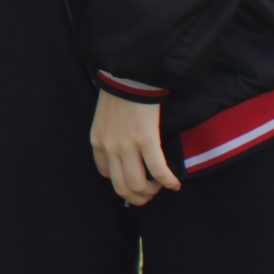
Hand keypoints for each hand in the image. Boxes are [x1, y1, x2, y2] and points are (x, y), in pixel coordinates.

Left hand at [89, 90, 180, 205]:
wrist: (129, 76)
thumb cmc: (120, 94)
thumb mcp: (105, 119)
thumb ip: (110, 136)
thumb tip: (125, 152)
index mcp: (97, 142)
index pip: (106, 175)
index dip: (122, 184)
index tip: (136, 182)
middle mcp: (109, 148)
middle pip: (121, 186)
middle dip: (137, 197)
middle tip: (150, 195)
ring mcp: (126, 145)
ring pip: (138, 184)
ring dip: (151, 192)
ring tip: (161, 187)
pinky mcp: (146, 140)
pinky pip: (158, 171)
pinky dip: (168, 182)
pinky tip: (176, 185)